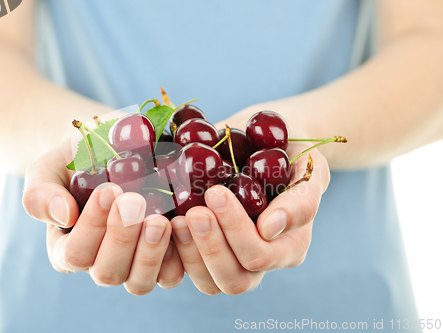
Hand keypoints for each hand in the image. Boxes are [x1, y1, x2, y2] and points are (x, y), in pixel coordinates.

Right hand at [22, 138, 183, 293]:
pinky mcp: (164, 260)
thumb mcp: (51, 169)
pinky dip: (179, 255)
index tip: (107, 191)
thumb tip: (63, 216)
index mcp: (68, 248)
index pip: (74, 254)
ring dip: (150, 253)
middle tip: (135, 201)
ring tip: (160, 220)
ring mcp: (134, 265)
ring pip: (140, 282)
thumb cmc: (79, 161)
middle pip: (108, 272)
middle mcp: (101, 263)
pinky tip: (180, 225)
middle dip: (122, 238)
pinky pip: (171, 275)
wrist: (116, 149)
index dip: (91, 227)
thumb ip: (41, 194)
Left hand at [170, 123, 329, 294]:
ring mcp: (230, 258)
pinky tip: (165, 221)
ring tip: (177, 218)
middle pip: (234, 279)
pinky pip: (185, 270)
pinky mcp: (204, 251)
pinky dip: (171, 251)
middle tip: (195, 211)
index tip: (216, 192)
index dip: (235, 229)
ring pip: (207, 281)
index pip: (260, 256)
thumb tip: (270, 228)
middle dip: (211, 246)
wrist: (265, 142)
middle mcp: (260, 260)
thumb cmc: (290, 153)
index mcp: (288, 246)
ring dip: (189, 251)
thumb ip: (301, 199)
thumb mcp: (309, 167)